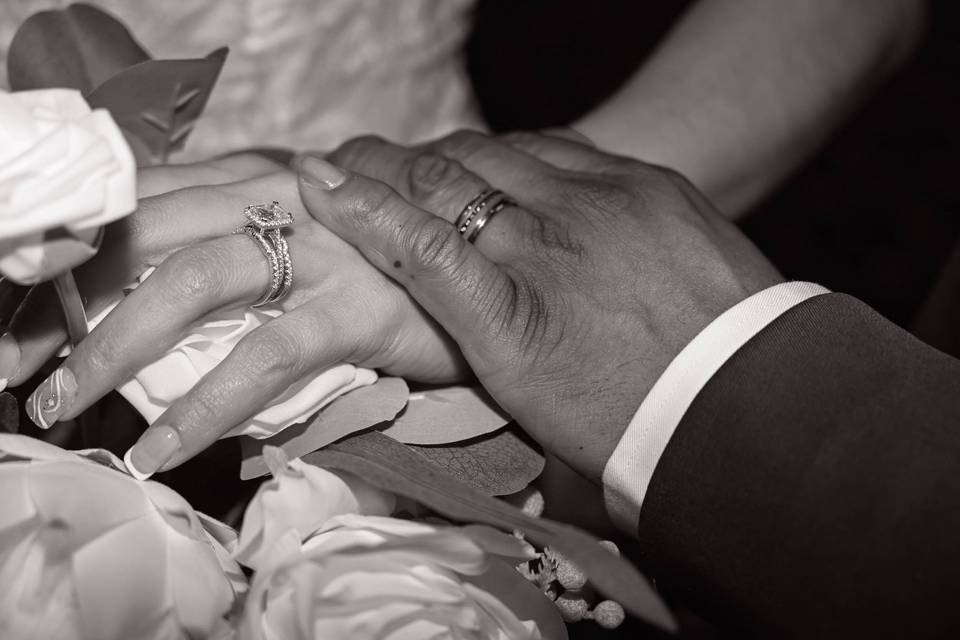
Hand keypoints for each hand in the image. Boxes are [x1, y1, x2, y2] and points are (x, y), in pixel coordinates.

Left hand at [12, 159, 463, 476]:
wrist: (480, 264)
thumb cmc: (378, 254)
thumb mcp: (299, 228)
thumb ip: (229, 237)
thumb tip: (143, 281)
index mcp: (253, 173)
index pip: (138, 201)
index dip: (72, 254)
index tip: (28, 314)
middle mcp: (277, 194)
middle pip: (144, 239)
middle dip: (67, 307)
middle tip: (20, 368)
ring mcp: (318, 249)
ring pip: (190, 285)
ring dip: (114, 348)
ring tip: (66, 404)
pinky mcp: (353, 307)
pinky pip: (263, 358)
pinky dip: (204, 407)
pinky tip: (164, 446)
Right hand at [299, 131, 781, 479]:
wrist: (749, 400)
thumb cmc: (631, 419)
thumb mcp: (532, 403)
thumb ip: (477, 344)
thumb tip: (437, 306)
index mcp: (516, 323)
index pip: (418, 243)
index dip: (360, 204)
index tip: (314, 178)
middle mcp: (552, 250)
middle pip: (449, 180)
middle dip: (388, 163)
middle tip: (351, 156)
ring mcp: (605, 205)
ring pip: (501, 155)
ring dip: (450, 155)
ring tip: (420, 159)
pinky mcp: (648, 185)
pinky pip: (563, 148)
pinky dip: (516, 153)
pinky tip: (501, 160)